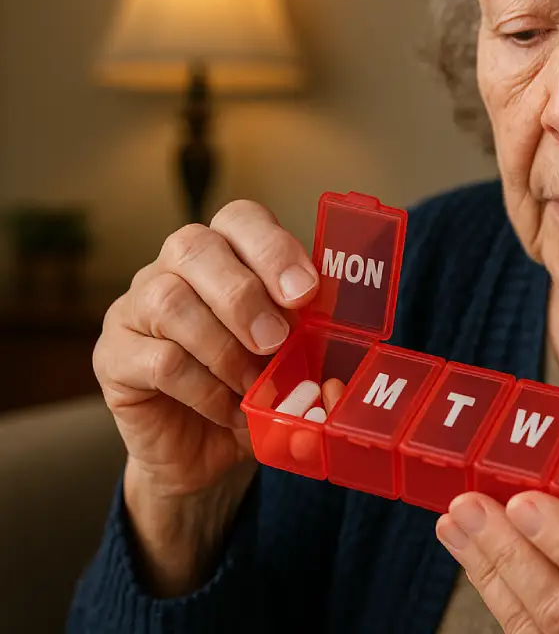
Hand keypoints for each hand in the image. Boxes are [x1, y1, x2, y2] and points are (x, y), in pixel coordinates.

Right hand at [92, 200, 318, 592]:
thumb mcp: (294, 365)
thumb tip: (335, 382)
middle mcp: (173, 267)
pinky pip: (158, 360)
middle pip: (195, 247)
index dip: (273, 247)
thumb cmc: (253, 389)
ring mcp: (135, 307)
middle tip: (276, 341)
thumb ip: (317, 356)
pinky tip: (227, 409)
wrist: (202, 449)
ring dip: (223, 348)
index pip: (240, 218)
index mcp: (226, 252)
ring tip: (253, 383)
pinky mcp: (113, 355)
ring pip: (170, 301)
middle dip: (244, 295)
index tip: (306, 291)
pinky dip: (204, 389)